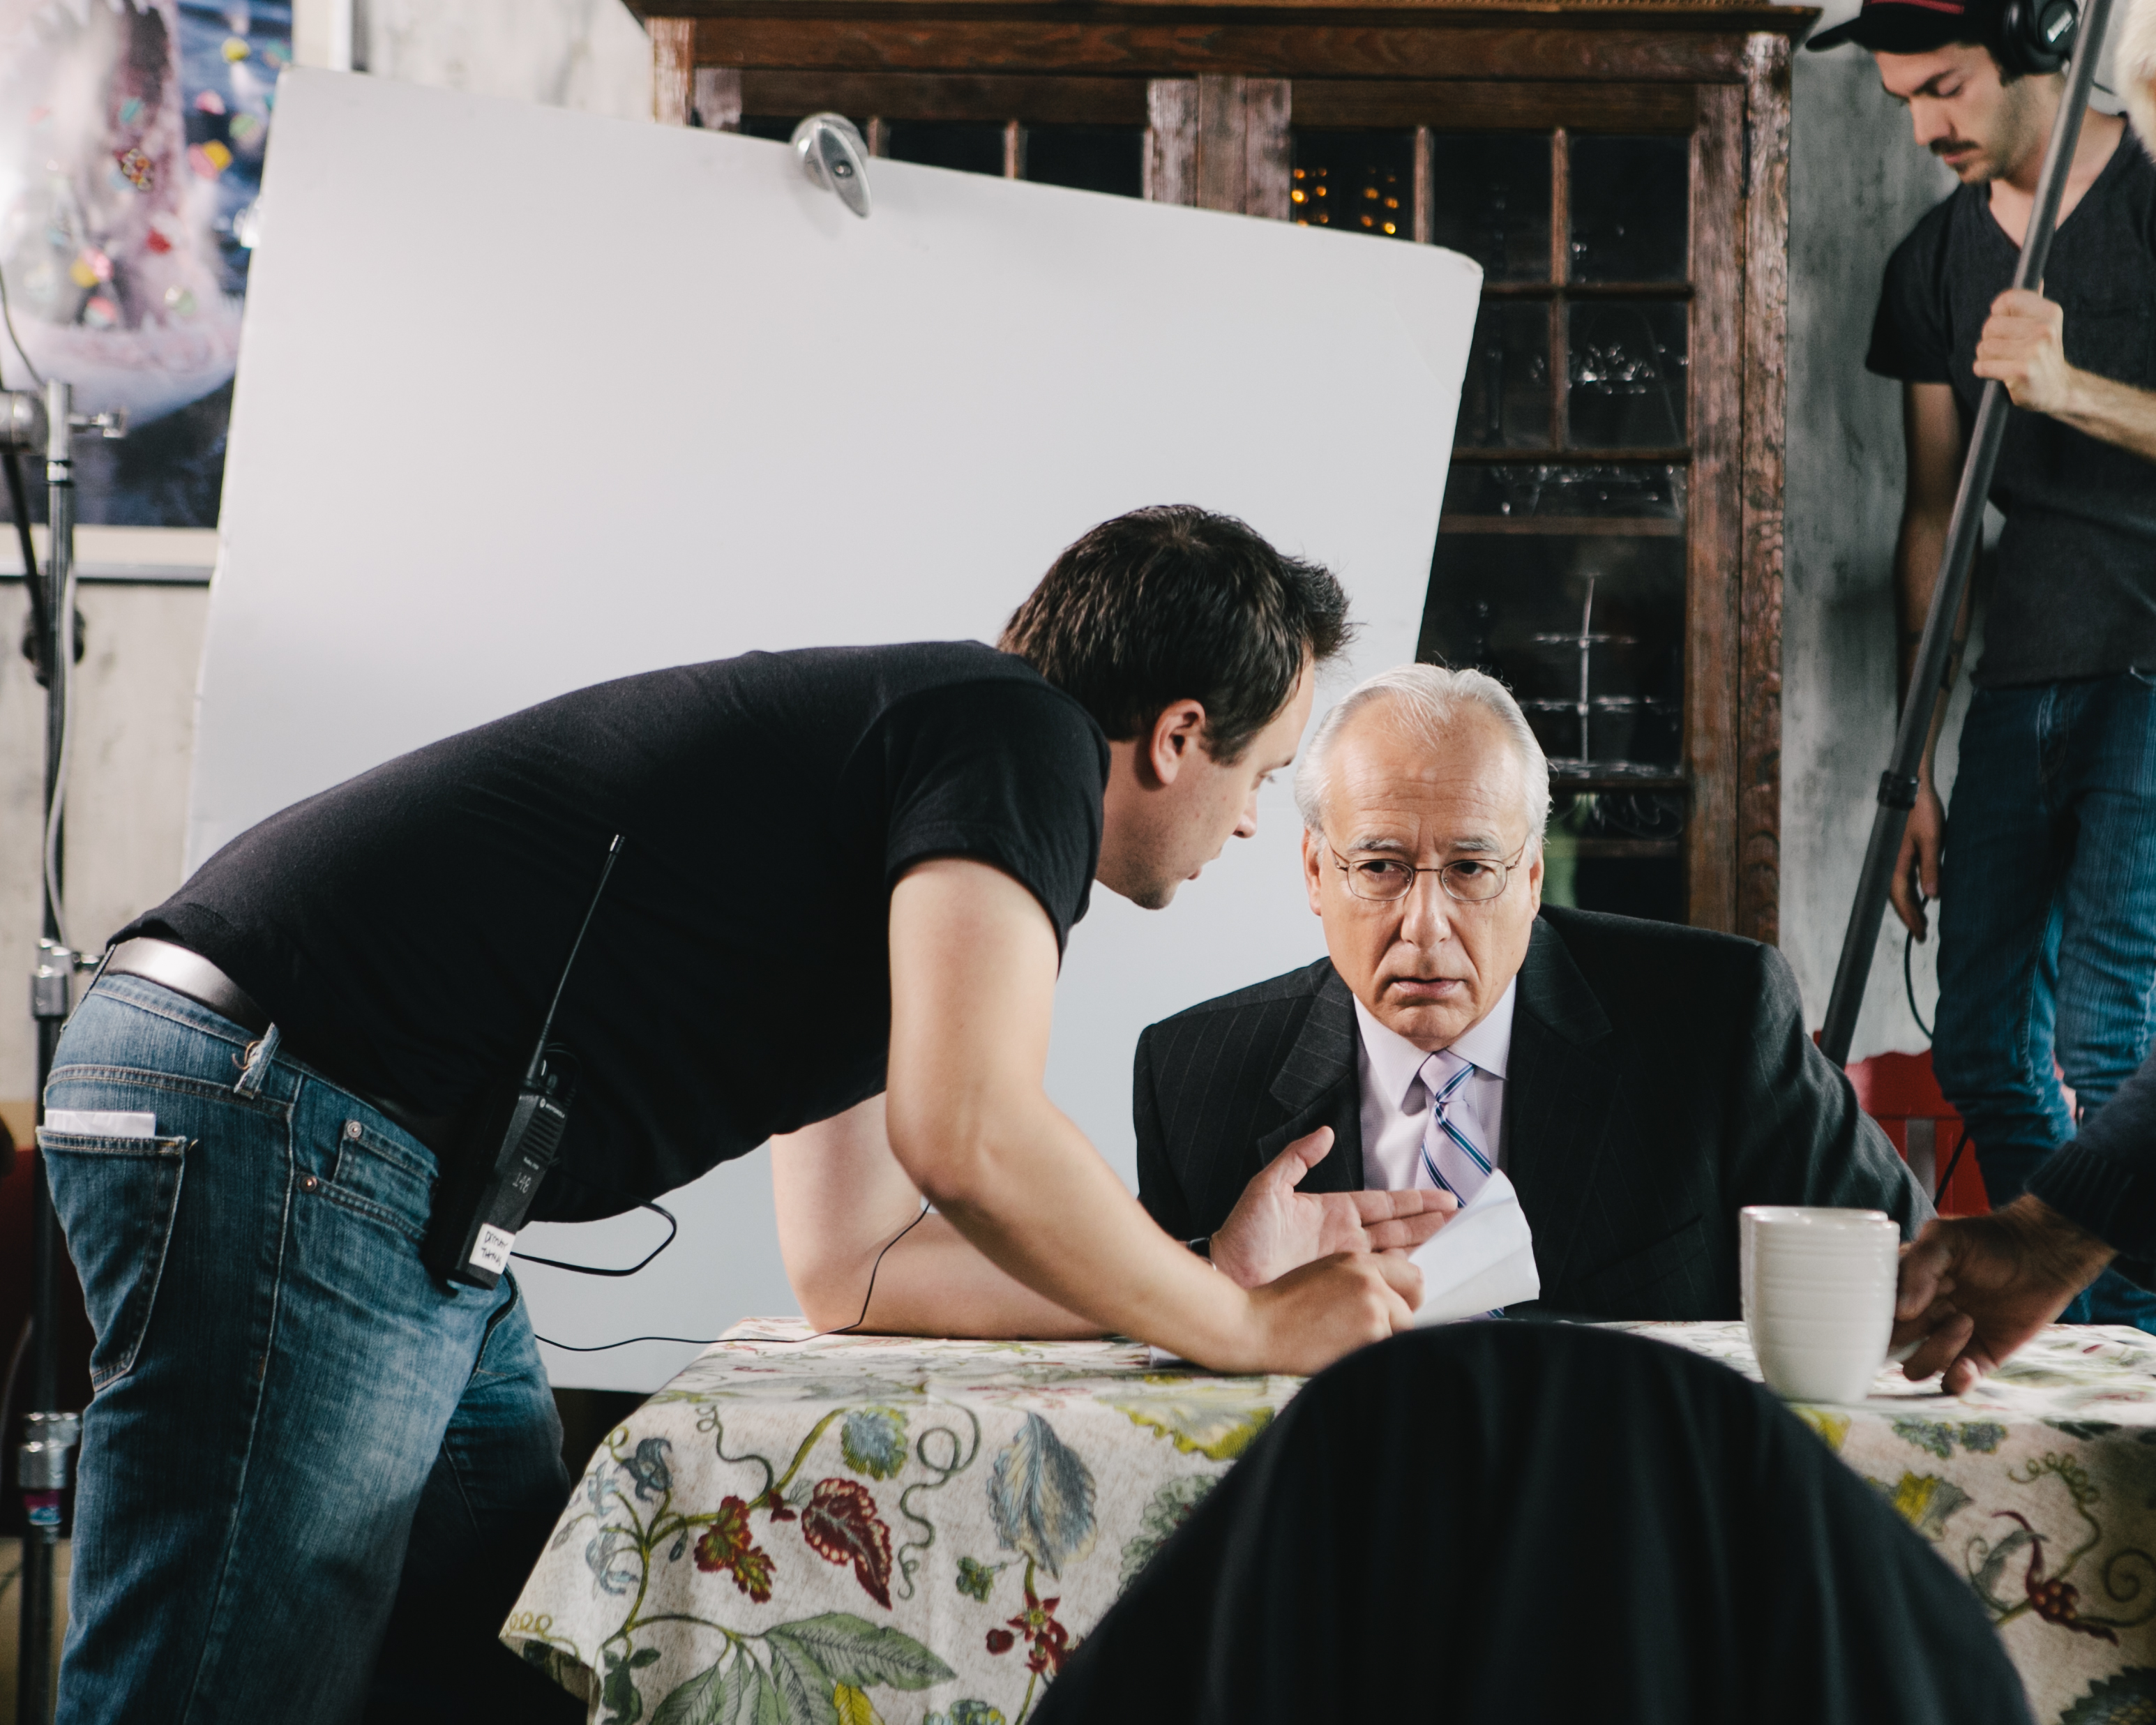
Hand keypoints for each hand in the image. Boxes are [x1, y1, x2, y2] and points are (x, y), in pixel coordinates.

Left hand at [1209, 1126, 1455, 1289]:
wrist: (1227, 1274)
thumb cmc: (1241, 1234)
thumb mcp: (1268, 1186)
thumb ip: (1297, 1158)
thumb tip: (1325, 1133)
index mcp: (1330, 1210)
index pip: (1382, 1202)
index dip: (1413, 1200)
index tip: (1443, 1197)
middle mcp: (1342, 1237)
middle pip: (1397, 1226)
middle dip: (1429, 1220)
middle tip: (1461, 1216)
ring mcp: (1344, 1263)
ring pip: (1394, 1251)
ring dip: (1423, 1245)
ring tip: (1453, 1239)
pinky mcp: (1340, 1286)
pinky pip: (1379, 1279)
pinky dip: (1402, 1276)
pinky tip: (1424, 1275)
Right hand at [1237, 1251, 1422, 1375]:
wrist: (1255, 1329)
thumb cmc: (1281, 1307)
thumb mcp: (1324, 1275)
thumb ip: (1360, 1279)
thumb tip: (1391, 1293)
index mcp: (1357, 1261)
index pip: (1411, 1277)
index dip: (1406, 1297)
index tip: (1401, 1309)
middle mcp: (1369, 1280)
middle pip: (1412, 1307)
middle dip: (1395, 1323)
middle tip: (1364, 1334)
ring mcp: (1372, 1307)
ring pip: (1402, 1331)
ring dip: (1383, 1341)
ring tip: (1346, 1344)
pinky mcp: (1370, 1335)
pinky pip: (1389, 1351)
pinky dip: (1373, 1356)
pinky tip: (1343, 1354)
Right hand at [1890, 783, 1944, 939]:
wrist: (1915, 787)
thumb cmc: (1923, 811)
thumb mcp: (1933, 840)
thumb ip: (1932, 867)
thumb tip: (1932, 896)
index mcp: (1898, 862)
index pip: (1902, 898)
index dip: (1911, 918)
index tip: (1919, 936)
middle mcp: (1893, 863)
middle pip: (1897, 897)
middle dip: (1909, 916)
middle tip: (1920, 935)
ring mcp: (1897, 857)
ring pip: (1900, 889)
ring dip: (1910, 905)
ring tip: (1921, 920)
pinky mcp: (1903, 851)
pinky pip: (1905, 878)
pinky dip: (1911, 891)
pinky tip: (1922, 893)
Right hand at [1894, 1197, 2115, 1393]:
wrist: (2044, 1253)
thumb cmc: (1990, 1239)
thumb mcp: (1944, 1238)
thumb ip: (1917, 1268)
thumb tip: (1899, 1311)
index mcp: (1903, 1288)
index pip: (1872, 1314)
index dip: (1872, 1320)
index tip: (1887, 1316)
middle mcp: (1920, 1317)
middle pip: (1889, 1345)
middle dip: (1904, 1336)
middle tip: (1934, 1312)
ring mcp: (1948, 1340)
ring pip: (1918, 1368)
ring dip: (1936, 1352)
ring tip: (1965, 1321)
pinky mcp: (1979, 1358)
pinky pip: (1954, 1384)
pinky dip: (1957, 1381)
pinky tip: (1966, 1365)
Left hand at [1974, 288, 2079, 416]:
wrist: (2057, 390)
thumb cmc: (2042, 355)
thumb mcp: (2044, 326)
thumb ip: (2034, 305)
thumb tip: (2035, 279)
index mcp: (2051, 312)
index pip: (2007, 300)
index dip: (1998, 313)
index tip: (2006, 325)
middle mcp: (2045, 329)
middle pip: (1991, 324)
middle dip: (1990, 338)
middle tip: (2006, 350)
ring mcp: (2034, 350)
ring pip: (1984, 346)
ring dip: (1986, 357)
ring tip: (2004, 363)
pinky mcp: (2021, 371)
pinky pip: (1982, 366)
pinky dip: (1983, 371)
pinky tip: (1999, 375)